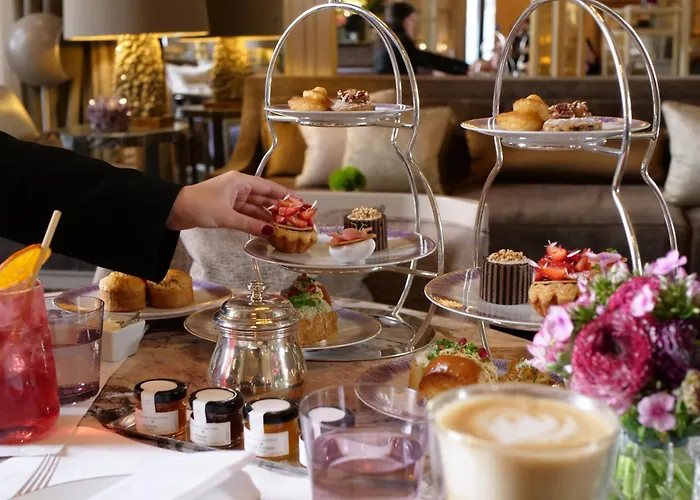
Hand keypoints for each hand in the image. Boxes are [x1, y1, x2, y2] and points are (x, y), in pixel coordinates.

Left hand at [166, 172, 290, 235]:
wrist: (173, 210)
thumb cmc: (198, 205)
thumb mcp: (226, 216)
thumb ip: (250, 224)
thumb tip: (270, 231)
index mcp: (240, 182)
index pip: (269, 187)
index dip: (285, 195)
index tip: (299, 203)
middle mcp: (238, 188)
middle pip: (264, 198)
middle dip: (279, 209)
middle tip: (294, 220)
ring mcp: (233, 199)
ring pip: (256, 208)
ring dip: (267, 218)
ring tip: (283, 228)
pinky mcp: (227, 209)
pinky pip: (246, 215)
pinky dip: (255, 222)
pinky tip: (265, 230)